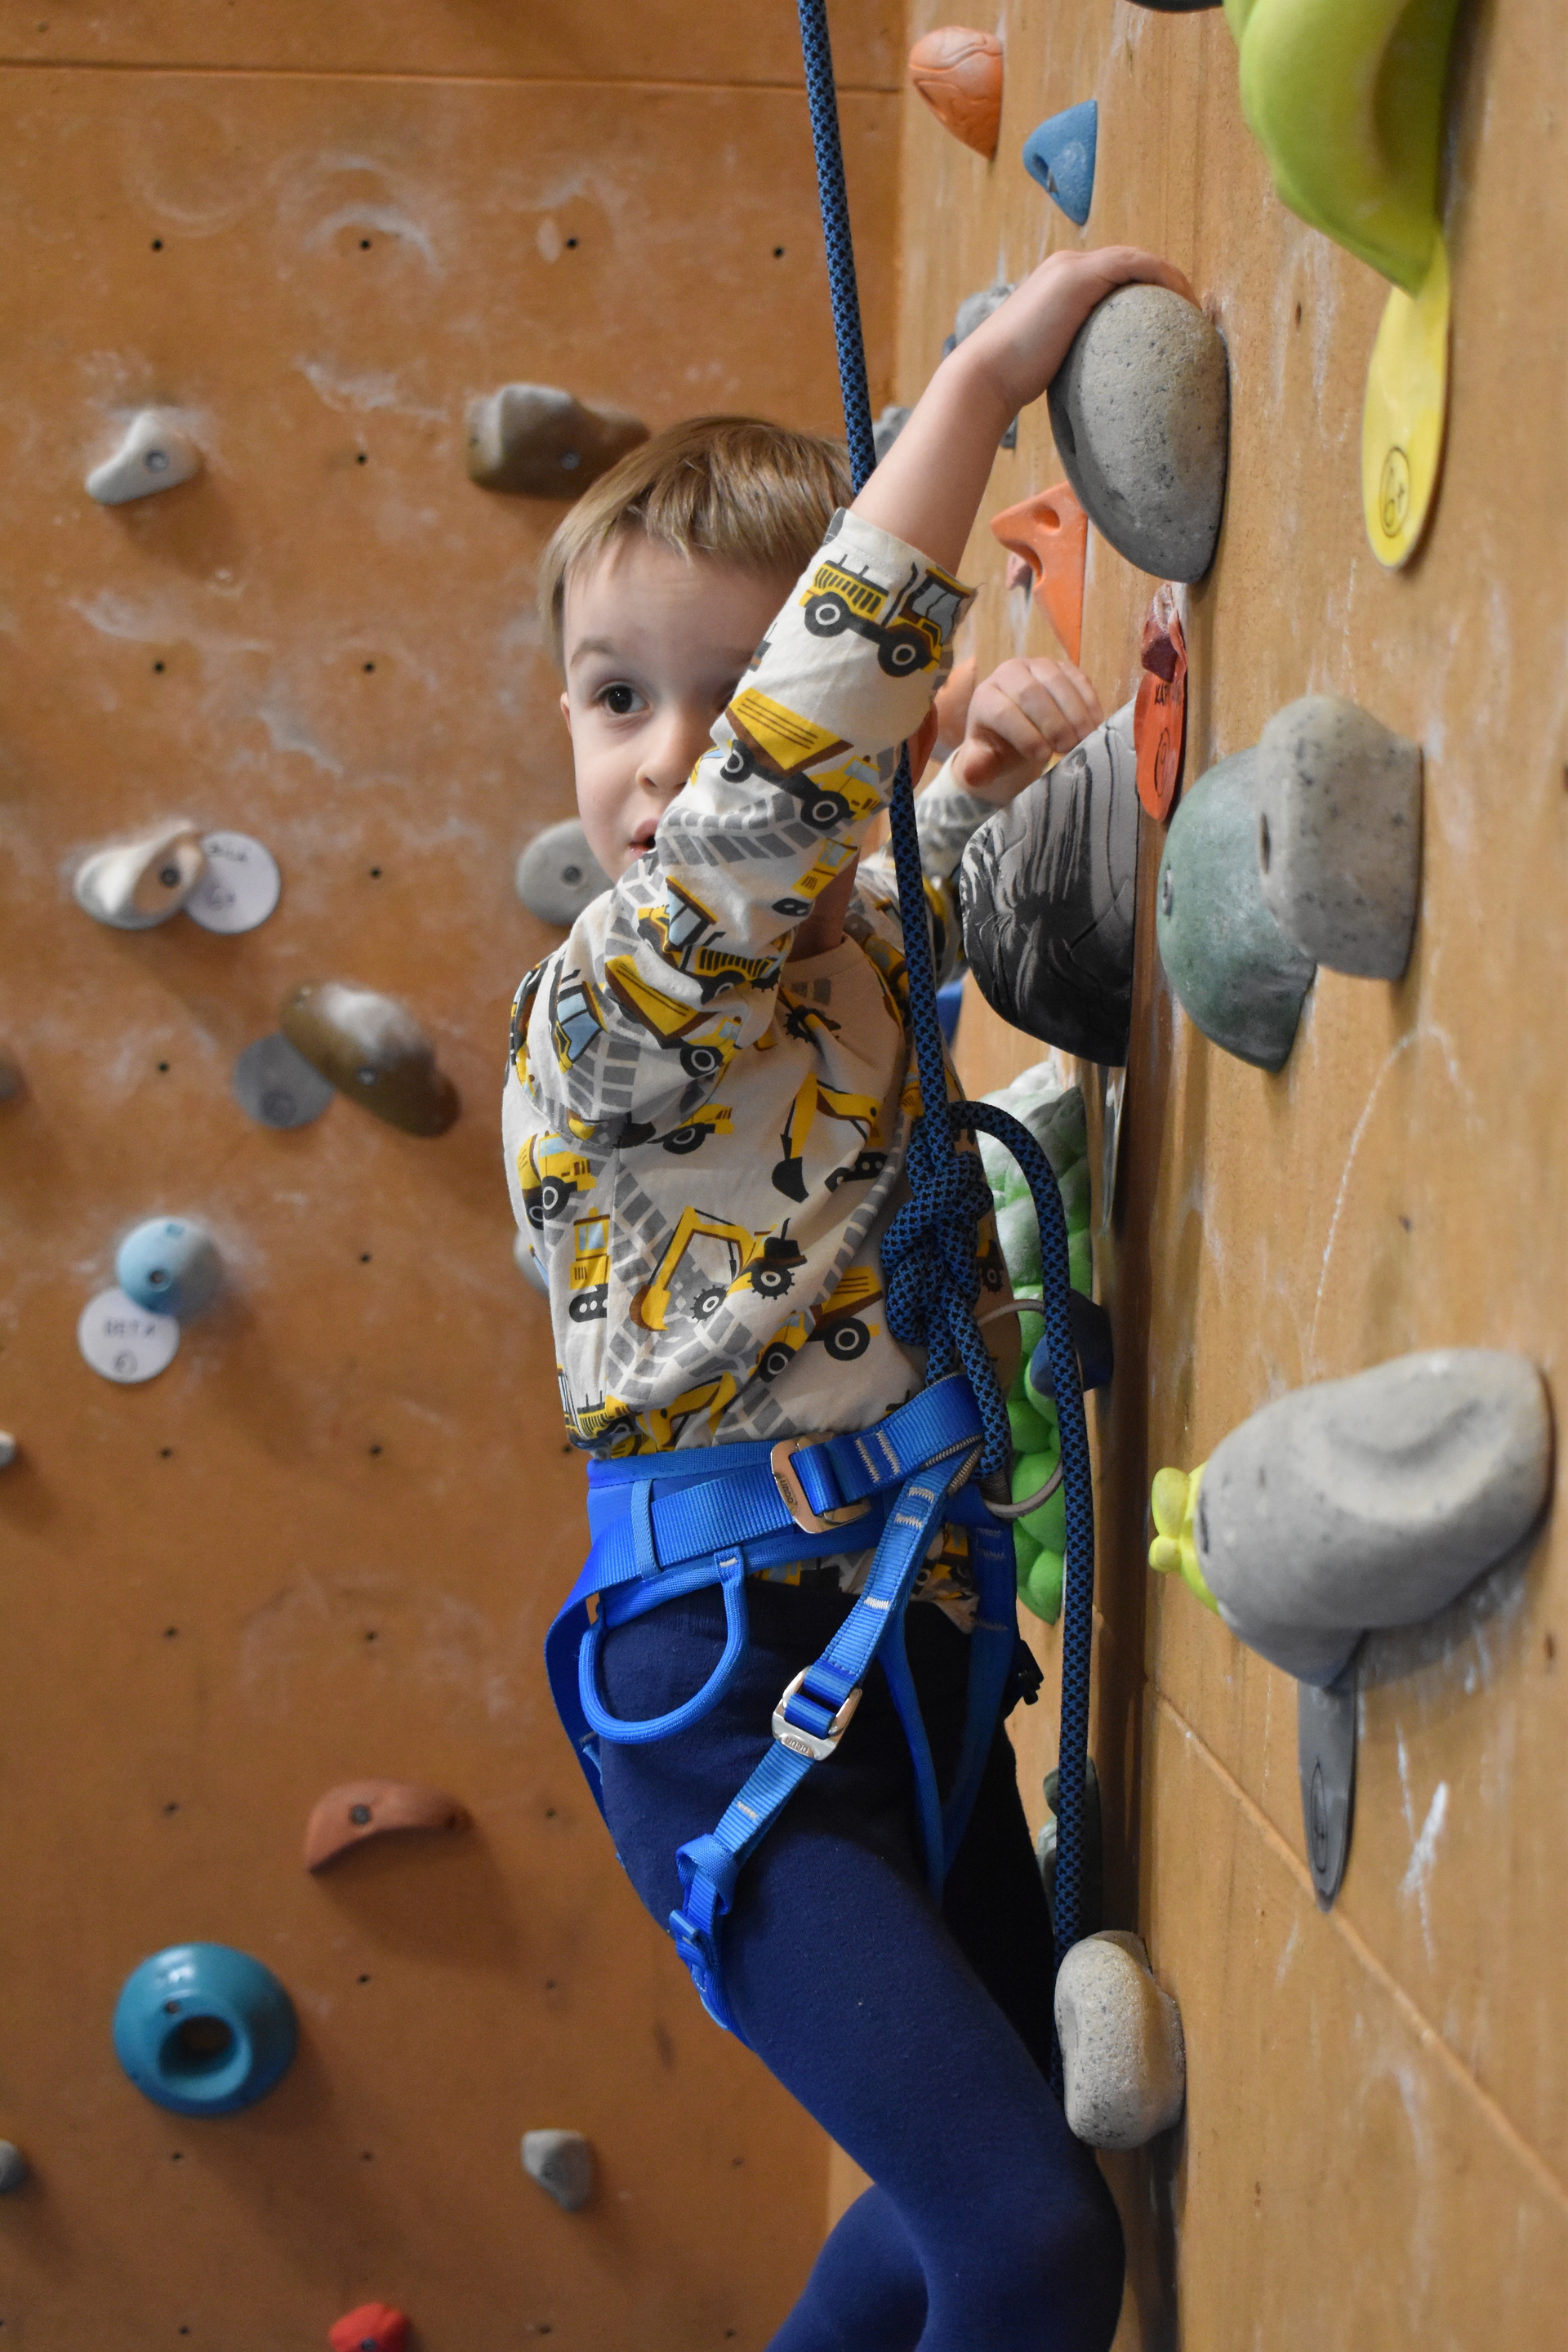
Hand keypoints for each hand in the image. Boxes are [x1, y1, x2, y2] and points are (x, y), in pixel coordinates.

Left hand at [950, 657, 1104, 801]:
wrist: (1017, 732)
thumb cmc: (999, 748)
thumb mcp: (985, 761)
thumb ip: (978, 766)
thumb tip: (973, 774)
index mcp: (985, 696)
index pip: (1003, 712)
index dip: (1025, 734)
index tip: (1043, 756)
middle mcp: (1008, 673)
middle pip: (1031, 693)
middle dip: (1052, 722)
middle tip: (1068, 747)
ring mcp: (1037, 665)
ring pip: (1057, 681)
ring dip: (1074, 712)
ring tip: (1084, 739)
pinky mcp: (1062, 667)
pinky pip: (1078, 679)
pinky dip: (1089, 702)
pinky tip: (1095, 725)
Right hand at [957, 247, 1195, 419]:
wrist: (985, 377)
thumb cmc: (1010, 385)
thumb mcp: (1049, 366)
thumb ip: (1073, 362)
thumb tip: (1094, 397)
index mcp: (1058, 284)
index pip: (1113, 279)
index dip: (1146, 293)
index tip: (1170, 322)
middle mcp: (1067, 266)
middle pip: (1130, 264)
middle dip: (1165, 283)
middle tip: (1192, 315)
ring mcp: (1073, 267)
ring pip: (1138, 260)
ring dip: (1172, 280)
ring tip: (1196, 312)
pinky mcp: (1081, 276)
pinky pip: (1138, 266)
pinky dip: (1166, 279)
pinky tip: (1185, 307)